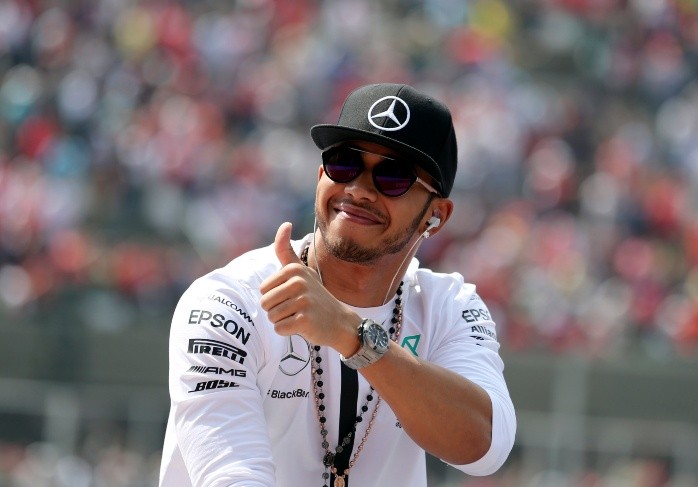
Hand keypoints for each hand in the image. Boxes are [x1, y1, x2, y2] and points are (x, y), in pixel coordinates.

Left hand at [259, 222, 360, 353]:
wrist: (339, 321)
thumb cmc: (315, 295)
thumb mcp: (301, 270)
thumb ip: (286, 250)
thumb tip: (285, 223)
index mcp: (293, 270)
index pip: (263, 290)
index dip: (274, 297)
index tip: (293, 296)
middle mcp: (298, 283)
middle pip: (265, 304)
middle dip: (277, 310)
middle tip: (296, 308)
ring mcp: (303, 301)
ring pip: (272, 317)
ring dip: (283, 321)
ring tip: (300, 315)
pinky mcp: (305, 320)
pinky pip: (280, 328)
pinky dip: (288, 331)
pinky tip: (303, 325)